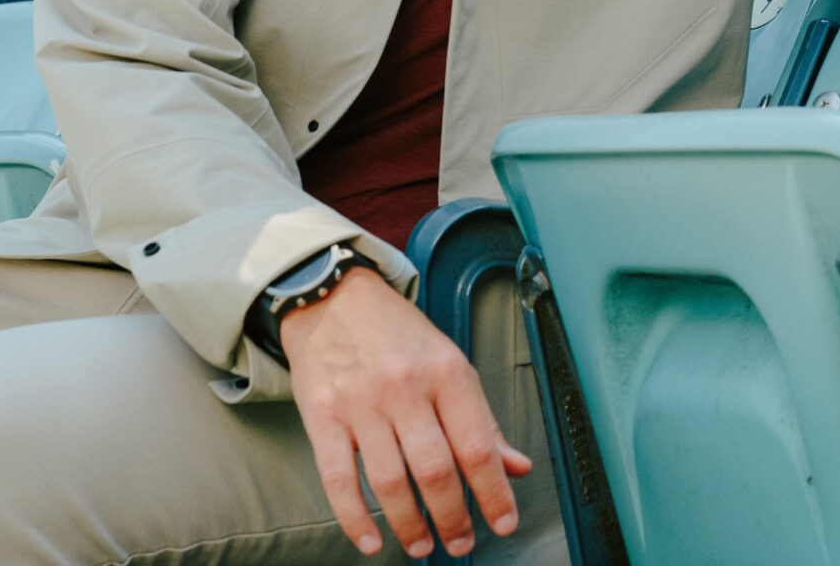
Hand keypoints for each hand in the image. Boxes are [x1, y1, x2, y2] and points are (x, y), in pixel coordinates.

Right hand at [283, 266, 531, 558]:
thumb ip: (483, 419)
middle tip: (460, 543)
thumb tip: (517, 466)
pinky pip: (339, 481)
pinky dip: (355, 520)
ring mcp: (361, 403)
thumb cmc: (398, 336)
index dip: (494, 493)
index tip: (503, 522)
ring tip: (422, 545)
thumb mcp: (451, 363)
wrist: (334, 298)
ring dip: (409, 526)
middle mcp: (405, 387)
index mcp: (446, 373)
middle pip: (435, 470)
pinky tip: (371, 541)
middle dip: (452, 518)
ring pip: (390, 482)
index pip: (478, 446)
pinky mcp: (322, 417)